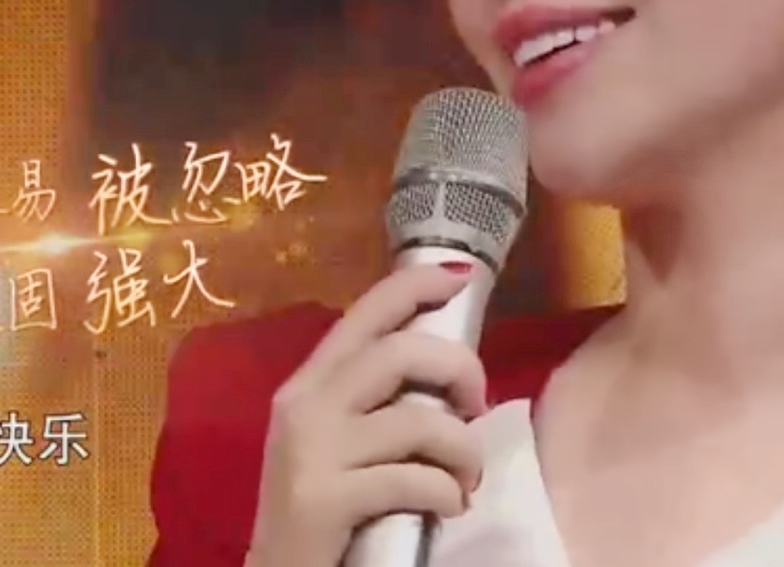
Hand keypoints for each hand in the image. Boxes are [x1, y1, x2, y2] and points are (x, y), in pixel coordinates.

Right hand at [246, 264, 489, 566]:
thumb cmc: (320, 508)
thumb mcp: (334, 440)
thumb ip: (372, 400)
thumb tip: (444, 366)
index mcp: (309, 383)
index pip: (365, 311)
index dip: (416, 284)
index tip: (459, 276)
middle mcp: (305, 405)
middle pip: (399, 352)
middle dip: (458, 370)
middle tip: (477, 406)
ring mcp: (311, 452)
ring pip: (417, 420)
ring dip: (462, 450)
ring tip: (467, 477)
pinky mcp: (323, 500)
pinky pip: (412, 480)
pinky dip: (446, 494)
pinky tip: (447, 508)